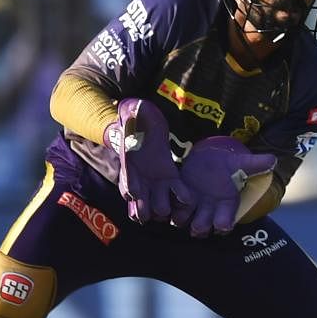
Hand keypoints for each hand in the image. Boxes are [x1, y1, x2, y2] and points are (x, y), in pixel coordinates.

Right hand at [104, 98, 190, 223]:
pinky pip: (178, 194)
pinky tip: (188, 199)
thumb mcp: (132, 113)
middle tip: (157, 207)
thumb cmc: (135, 119)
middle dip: (147, 210)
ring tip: (173, 210)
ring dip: (164, 210)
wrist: (142, 123)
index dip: (131, 190)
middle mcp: (140, 180)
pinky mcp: (171, 179)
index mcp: (129, 167)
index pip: (127, 185)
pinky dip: (182, 199)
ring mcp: (155, 182)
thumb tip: (136, 107)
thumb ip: (132, 113)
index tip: (135, 192)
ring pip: (158, 207)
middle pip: (141, 207)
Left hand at [171, 137, 276, 237]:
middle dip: (201, 227)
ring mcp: (193, 207)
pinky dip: (169, 209)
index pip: (226, 222)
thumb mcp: (241, 162)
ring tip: (179, 214)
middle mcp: (209, 210)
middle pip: (204, 227)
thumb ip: (256, 163)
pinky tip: (168, 203)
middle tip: (198, 225)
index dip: (224, 224)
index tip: (223, 224)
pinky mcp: (178, 200)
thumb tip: (273, 160)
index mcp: (226, 205)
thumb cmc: (228, 165)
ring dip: (182, 220)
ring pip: (186, 222)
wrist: (209, 159)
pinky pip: (172, 210)